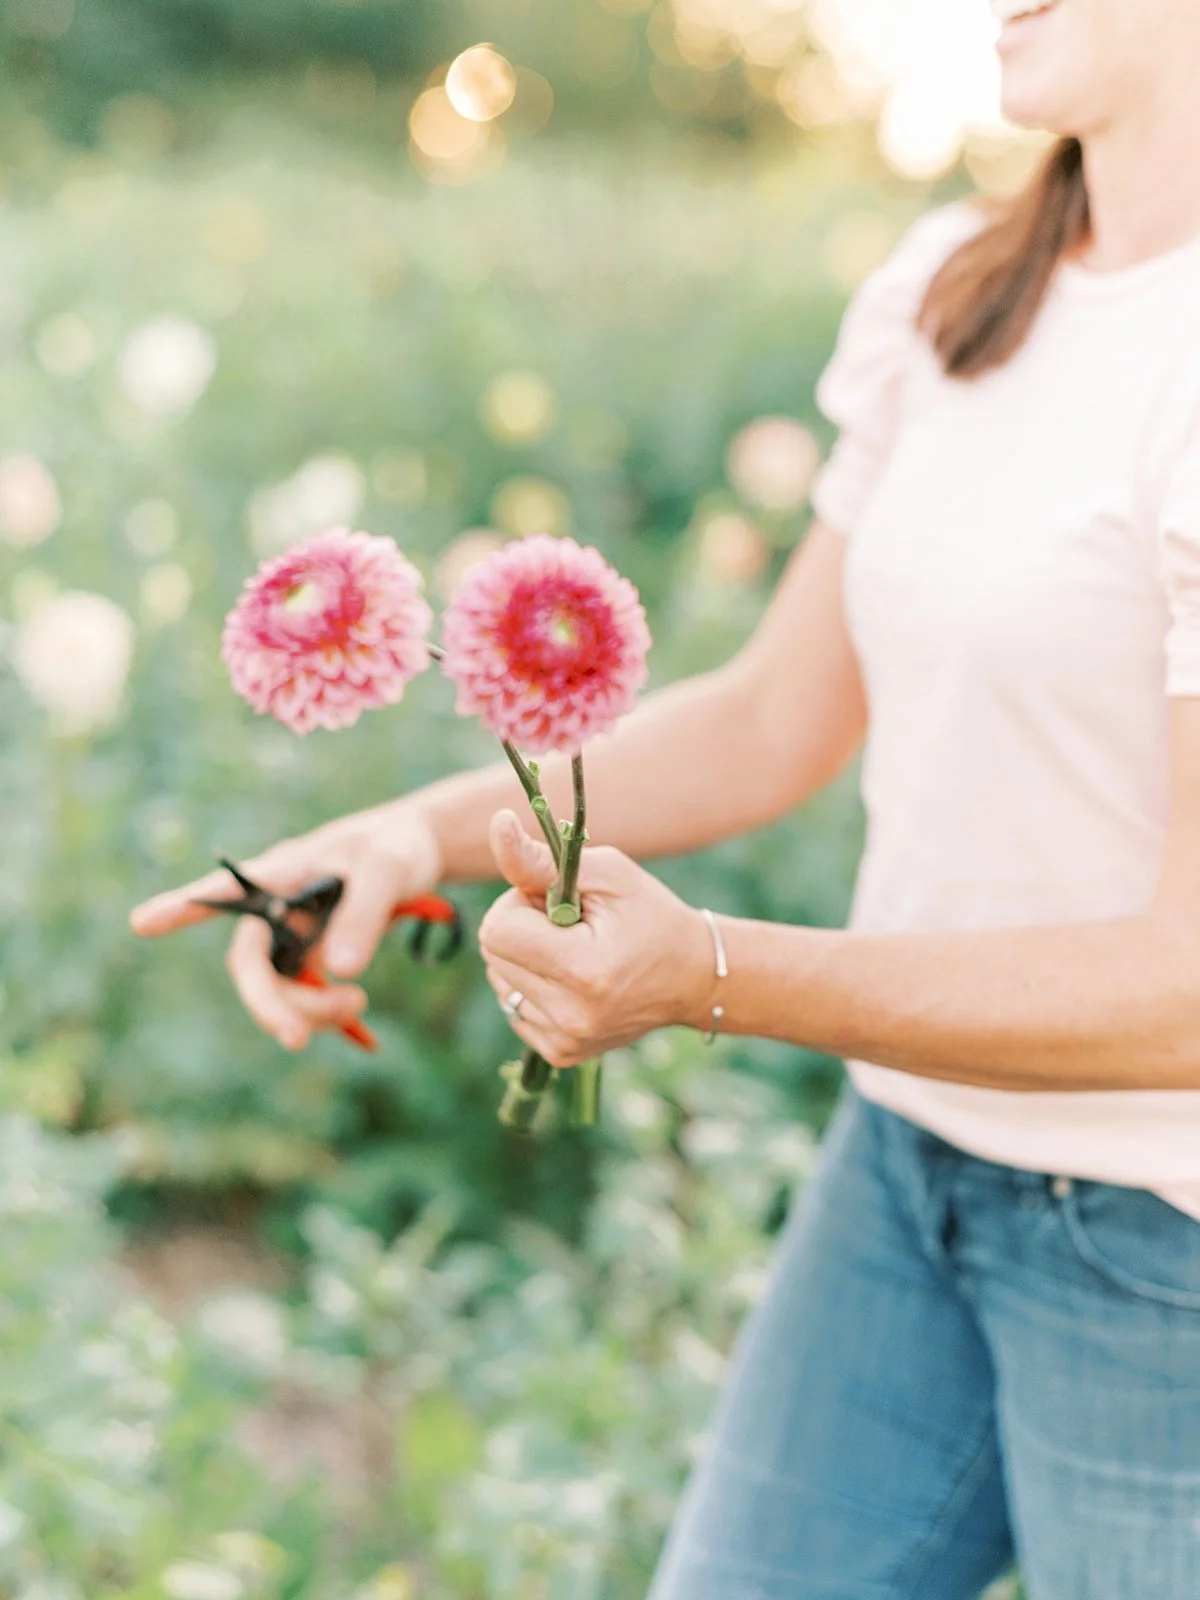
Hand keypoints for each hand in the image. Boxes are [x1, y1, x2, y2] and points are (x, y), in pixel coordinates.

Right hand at [129, 801, 442, 1050]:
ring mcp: (293, 935)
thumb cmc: (394, 847)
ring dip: (312, 1010)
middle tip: (297, 1040)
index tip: (142, 923)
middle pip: (252, 963)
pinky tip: (367, 1041)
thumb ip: (365, 915)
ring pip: (281, 988)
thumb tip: (342, 972)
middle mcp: (276, 907)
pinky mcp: (314, 957)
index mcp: (282, 872)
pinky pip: (309, 998)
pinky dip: (331, 1019)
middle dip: (268, 1005)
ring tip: (360, 1002)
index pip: (225, 890)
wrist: (415, 852)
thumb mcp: (389, 871)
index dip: (184, 907)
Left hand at [479, 809, 714, 1068]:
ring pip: (499, 981)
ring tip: (574, 952)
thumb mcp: (606, 874)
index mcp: (583, 971)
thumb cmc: (650, 914)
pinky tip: (573, 980)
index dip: (521, 904)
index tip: (556, 901)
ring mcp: (565, 1041)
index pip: (497, 929)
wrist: (693, 977)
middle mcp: (570, 1016)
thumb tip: (496, 824)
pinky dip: (534, 987)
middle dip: (521, 928)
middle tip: (569, 925)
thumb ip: (542, 859)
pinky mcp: (561, 1054)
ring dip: (525, 958)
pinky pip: (513, 1007)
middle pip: (492, 954)